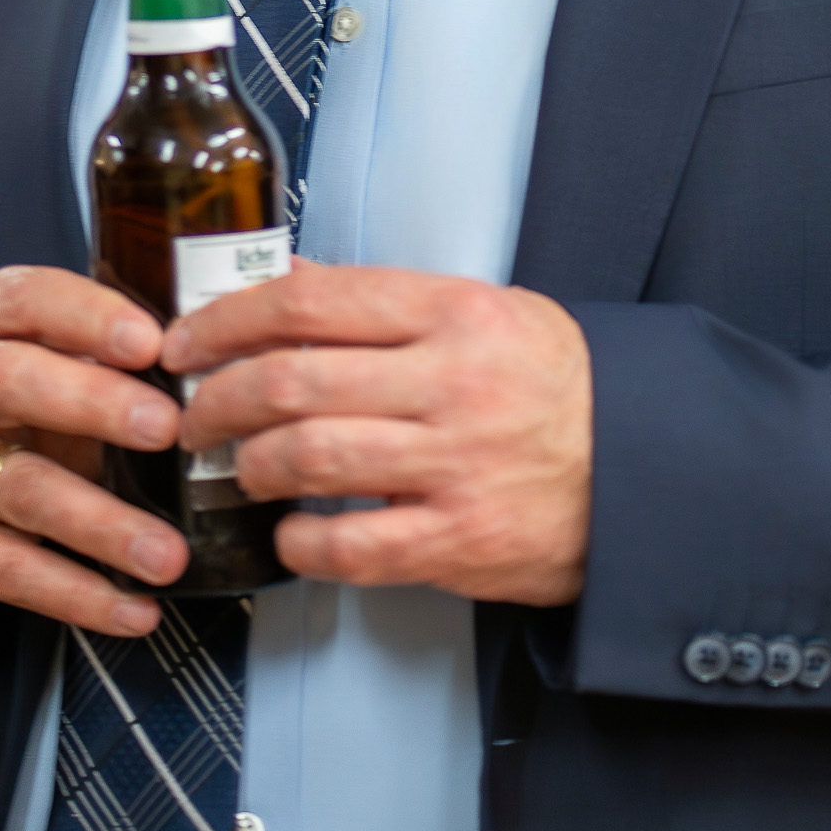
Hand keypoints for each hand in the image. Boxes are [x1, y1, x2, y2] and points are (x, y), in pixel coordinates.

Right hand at [0, 265, 189, 642]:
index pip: (27, 297)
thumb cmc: (16, 402)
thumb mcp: (47, 356)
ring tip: (168, 553)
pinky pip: (7, 569)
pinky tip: (132, 608)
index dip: (89, 316)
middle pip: (11, 380)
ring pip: (18, 488)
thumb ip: (106, 352)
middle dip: (95, 403)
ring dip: (101, 524)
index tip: (152, 341)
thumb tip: (215, 365)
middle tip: (168, 428)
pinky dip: (76, 594)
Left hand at [161, 263, 591, 604]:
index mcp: (450, 311)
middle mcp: (449, 382)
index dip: (227, 320)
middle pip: (292, 382)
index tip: (187, 342)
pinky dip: (303, 543)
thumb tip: (287, 281)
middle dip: (218, 401)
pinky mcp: (461, 540)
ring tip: (241, 469)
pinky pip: (354, 548)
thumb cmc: (552, 382)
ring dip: (252, 467)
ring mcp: (454, 465)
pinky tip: (291, 533)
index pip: (310, 302)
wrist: (644, 465)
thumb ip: (383, 301)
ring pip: (311, 459)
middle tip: (195, 416)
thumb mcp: (481, 309)